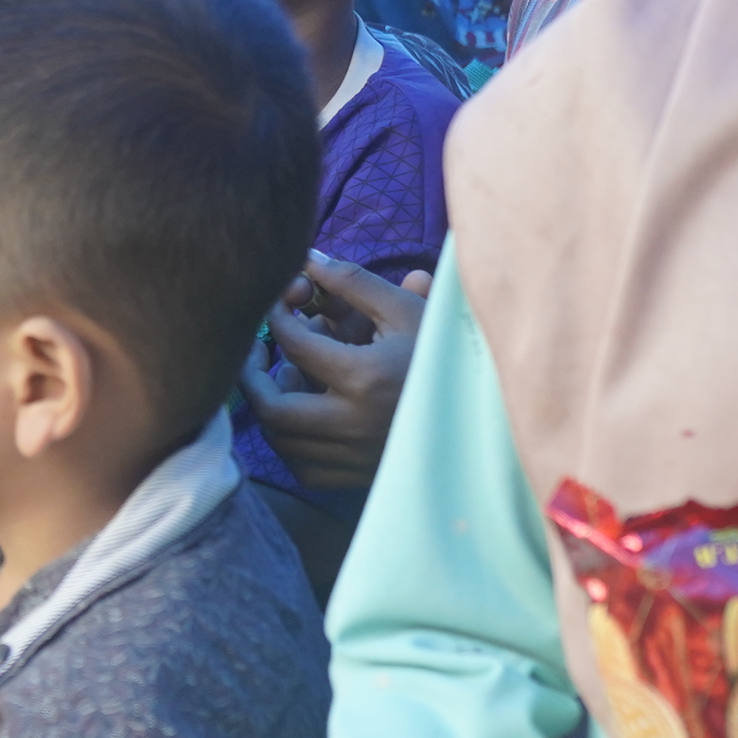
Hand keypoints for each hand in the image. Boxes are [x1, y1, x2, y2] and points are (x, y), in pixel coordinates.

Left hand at [247, 254, 428, 489]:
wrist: (485, 414)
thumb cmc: (443, 355)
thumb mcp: (406, 311)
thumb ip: (353, 282)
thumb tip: (308, 260)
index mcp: (366, 377)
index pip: (295, 346)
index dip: (277, 319)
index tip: (279, 306)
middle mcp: (355, 424)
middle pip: (273, 410)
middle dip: (252, 377)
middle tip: (255, 350)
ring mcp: (357, 457)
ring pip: (284, 444)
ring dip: (272, 409)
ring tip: (287, 376)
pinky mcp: (362, 477)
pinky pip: (307, 470)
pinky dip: (292, 443)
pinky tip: (304, 414)